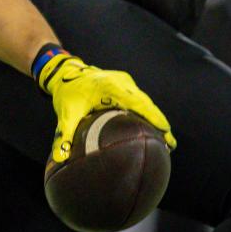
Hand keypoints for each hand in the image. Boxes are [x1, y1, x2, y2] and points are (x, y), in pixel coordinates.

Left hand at [40, 54, 175, 162]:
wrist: (64, 73)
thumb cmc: (66, 92)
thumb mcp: (66, 113)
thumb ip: (63, 135)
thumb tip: (59, 158)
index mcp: (110, 86)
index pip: (137, 101)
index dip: (152, 115)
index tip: (165, 130)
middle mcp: (122, 82)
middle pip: (146, 103)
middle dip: (160, 122)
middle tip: (171, 144)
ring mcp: (125, 82)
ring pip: (145, 102)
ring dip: (155, 119)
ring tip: (167, 141)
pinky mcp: (125, 85)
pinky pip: (139, 100)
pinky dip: (147, 113)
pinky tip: (153, 130)